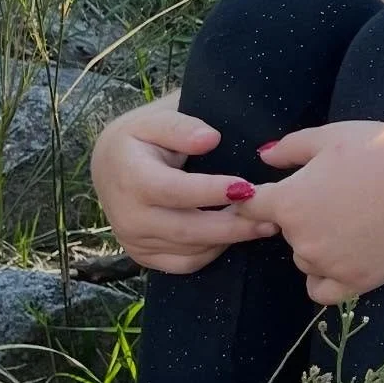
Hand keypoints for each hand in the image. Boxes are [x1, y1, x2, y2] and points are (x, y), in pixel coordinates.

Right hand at [90, 98, 276, 274]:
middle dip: (233, 225)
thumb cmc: (142, 137)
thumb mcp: (155, 119)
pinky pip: (185, 263)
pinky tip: (236, 235)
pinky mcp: (144, 255)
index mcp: (130, 177)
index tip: (247, 188)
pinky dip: (214, 252)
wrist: (111, 165)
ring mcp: (134, 240)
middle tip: (271, 217)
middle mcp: (128, 215)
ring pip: (191, 249)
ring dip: (230, 239)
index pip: (174, 191)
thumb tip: (210, 138)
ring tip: (264, 223)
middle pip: (188, 229)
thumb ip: (180, 127)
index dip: (211, 192)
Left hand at [233, 120, 383, 304]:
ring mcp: (328, 265)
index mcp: (287, 202)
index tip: (280, 192)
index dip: (261, 198)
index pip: (248, 207)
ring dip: (316, 245)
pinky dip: (326, 276)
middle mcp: (300, 239)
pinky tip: (343, 256)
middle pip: (282, 233)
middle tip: (336, 198)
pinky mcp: (356, 283)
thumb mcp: (328, 137)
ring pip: (304, 259)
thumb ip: (288, 149)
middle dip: (300, 217)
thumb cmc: (379, 149)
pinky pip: (321, 290)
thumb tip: (263, 157)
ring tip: (352, 221)